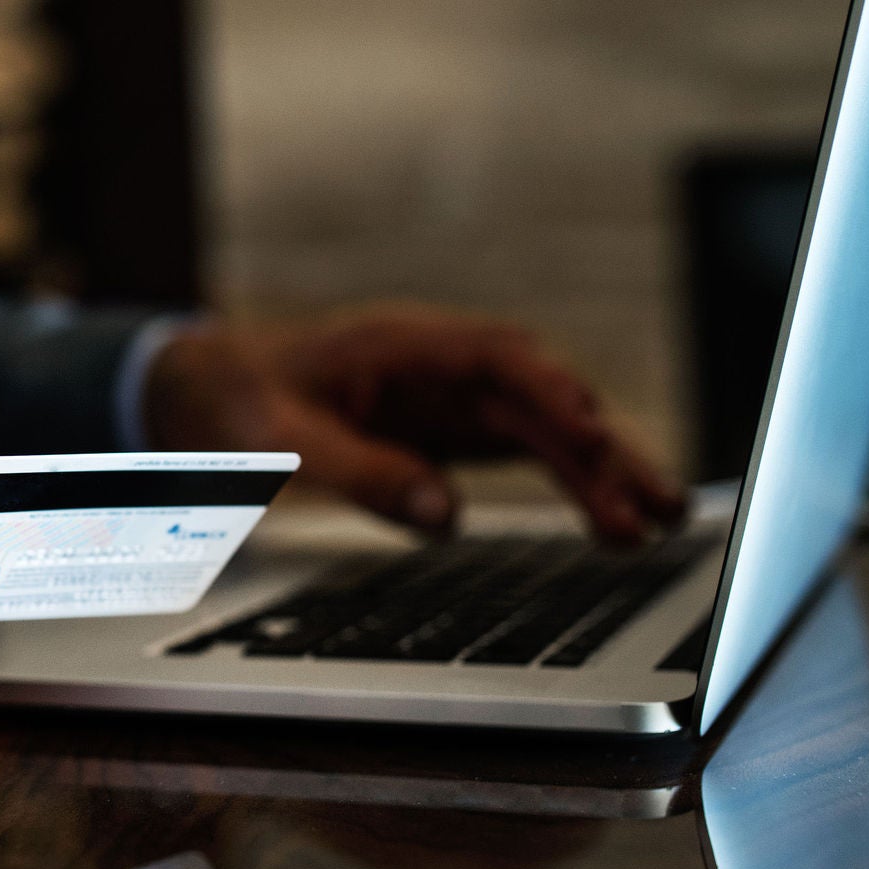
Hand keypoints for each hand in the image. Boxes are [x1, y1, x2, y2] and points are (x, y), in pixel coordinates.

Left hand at [144, 306, 684, 541]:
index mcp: (401, 344)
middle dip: (599, 448)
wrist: (209, 390)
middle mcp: (441, 364)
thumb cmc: (240, 402)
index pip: (495, 357)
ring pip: (545, 428)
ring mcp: (453, 397)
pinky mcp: (453, 430)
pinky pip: (527, 452)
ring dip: (601, 472)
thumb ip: (361, 472)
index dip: (546, 390)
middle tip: (655, 505)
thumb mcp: (281, 442)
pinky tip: (614, 520)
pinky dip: (570, 482)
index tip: (587, 431)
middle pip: (539, 398)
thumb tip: (444, 514)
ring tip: (659, 524)